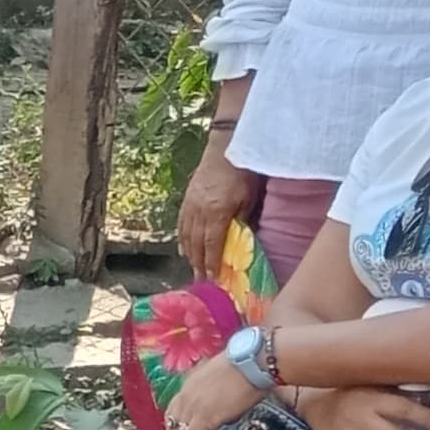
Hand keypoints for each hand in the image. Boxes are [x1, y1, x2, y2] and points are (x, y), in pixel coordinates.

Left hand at [167, 361, 272, 429]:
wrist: (254, 360)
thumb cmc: (248, 367)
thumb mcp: (223, 382)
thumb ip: (215, 397)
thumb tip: (222, 412)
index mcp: (188, 387)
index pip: (173, 415)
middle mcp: (185, 396)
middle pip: (172, 429)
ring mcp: (192, 405)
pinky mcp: (204, 415)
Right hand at [178, 152, 263, 279]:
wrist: (224, 150)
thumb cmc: (241, 174)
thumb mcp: (248, 198)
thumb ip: (241, 220)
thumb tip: (239, 240)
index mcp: (216, 212)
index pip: (212, 244)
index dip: (211, 262)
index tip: (213, 277)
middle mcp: (199, 211)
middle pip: (196, 243)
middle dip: (198, 263)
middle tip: (200, 280)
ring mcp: (190, 205)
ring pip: (186, 235)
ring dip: (189, 254)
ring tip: (192, 267)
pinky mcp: (186, 199)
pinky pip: (181, 224)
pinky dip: (181, 238)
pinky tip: (183, 247)